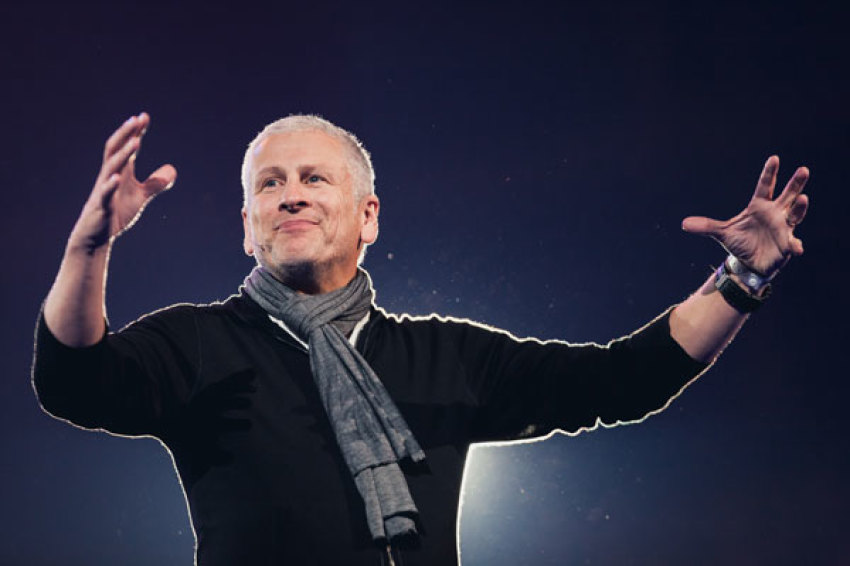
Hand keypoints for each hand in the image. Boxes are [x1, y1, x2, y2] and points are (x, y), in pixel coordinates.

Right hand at [70, 113, 176, 250]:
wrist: (96, 236)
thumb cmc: (115, 212)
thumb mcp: (140, 197)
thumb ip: (155, 183)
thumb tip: (173, 169)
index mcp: (120, 172)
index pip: (127, 147)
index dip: (135, 133)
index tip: (144, 116)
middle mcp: (110, 176)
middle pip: (115, 150)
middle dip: (126, 134)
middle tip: (136, 119)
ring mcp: (104, 190)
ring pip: (111, 167)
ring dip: (124, 155)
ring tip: (136, 142)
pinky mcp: (101, 206)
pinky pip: (104, 194)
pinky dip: (110, 185)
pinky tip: (117, 178)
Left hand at [681, 155, 808, 276]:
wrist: (748, 263)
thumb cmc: (740, 243)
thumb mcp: (722, 233)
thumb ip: (706, 226)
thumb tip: (683, 224)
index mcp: (759, 207)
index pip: (765, 186)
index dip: (770, 173)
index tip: (774, 158)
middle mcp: (774, 214)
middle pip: (787, 195)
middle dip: (796, 183)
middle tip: (803, 169)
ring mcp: (783, 228)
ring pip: (795, 214)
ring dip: (799, 207)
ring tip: (803, 198)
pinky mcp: (787, 244)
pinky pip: (793, 243)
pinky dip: (795, 245)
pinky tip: (796, 248)